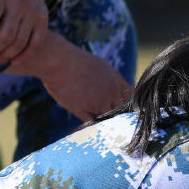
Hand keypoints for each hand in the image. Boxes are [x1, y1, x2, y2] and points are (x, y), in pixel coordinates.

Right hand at [7, 31, 131, 119]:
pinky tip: (91, 127)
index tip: (125, 110)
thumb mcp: (97, 65)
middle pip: (121, 110)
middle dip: (118, 115)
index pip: (130, 96)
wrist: (58, 61)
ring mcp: (99, 101)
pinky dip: (92, 125)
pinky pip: (93, 122)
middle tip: (115, 123)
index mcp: (115, 78)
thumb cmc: (72, 61)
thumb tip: (112, 91)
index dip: (128, 104)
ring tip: (102, 127)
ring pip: (109, 118)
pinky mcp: (85, 109)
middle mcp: (111, 90)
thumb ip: (106, 80)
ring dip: (106, 121)